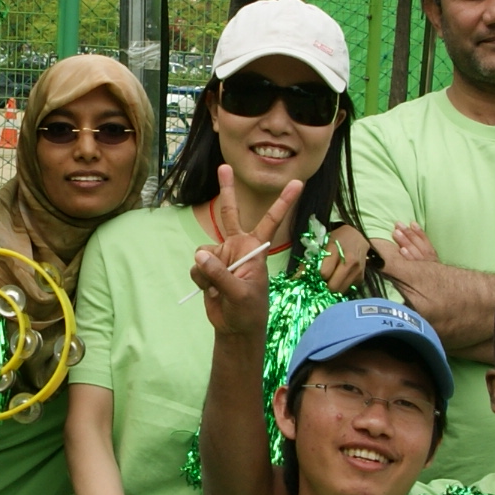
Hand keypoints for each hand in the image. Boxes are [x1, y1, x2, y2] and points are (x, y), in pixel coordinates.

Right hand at [190, 179, 301, 336]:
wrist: (235, 328)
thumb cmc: (248, 311)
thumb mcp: (239, 294)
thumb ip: (220, 274)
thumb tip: (200, 254)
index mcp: (255, 249)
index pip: (270, 221)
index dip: (283, 202)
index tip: (297, 183)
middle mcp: (238, 247)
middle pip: (230, 213)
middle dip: (226, 190)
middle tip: (225, 166)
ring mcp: (222, 256)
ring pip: (204, 252)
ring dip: (207, 271)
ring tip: (218, 288)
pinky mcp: (208, 267)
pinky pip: (196, 265)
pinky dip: (200, 279)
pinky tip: (210, 291)